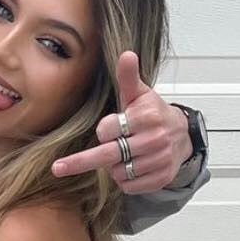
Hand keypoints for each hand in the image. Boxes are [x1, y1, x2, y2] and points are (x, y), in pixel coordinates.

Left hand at [51, 51, 189, 193]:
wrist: (182, 136)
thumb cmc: (152, 114)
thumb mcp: (139, 94)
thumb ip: (128, 77)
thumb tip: (126, 54)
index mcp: (146, 116)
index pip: (108, 130)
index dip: (103, 131)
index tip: (109, 129)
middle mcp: (154, 139)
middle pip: (108, 155)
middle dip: (80, 161)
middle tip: (57, 168)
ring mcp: (158, 160)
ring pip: (117, 172)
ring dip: (114, 167)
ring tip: (125, 154)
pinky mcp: (161, 178)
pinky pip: (129, 186)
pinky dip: (126, 180)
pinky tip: (134, 167)